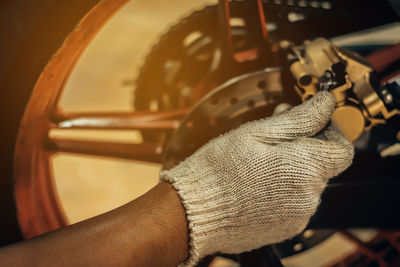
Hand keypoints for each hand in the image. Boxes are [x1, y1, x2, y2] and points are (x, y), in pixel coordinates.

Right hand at [161, 92, 353, 265]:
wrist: (193, 212)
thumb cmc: (219, 170)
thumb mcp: (257, 133)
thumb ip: (299, 118)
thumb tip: (325, 103)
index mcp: (306, 169)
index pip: (342, 149)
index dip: (330, 131)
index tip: (312, 122)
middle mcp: (308, 197)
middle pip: (323, 165)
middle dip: (305, 145)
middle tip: (276, 133)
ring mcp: (296, 216)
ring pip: (307, 183)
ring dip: (293, 167)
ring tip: (261, 158)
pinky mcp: (284, 228)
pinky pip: (293, 202)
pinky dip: (283, 188)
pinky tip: (258, 180)